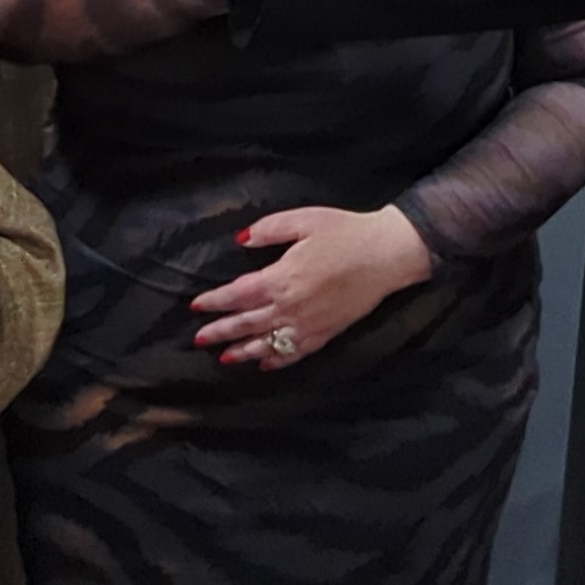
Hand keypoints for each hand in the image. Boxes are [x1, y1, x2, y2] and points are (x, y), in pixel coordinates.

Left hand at [192, 204, 436, 366]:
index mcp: (281, 278)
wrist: (387, 254)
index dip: (215, 301)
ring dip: (243, 352)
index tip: (197, 305)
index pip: (237, 295)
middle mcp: (290, 307)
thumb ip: (268, 230)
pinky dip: (278, 361)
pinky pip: (296, 353)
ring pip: (268, 343)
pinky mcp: (326, 333)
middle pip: (247, 323)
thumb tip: (240, 240)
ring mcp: (308, 324)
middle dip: (220, 332)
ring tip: (224, 357)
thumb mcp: (303, 220)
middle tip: (200, 339)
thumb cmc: (345, 233)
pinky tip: (265, 365)